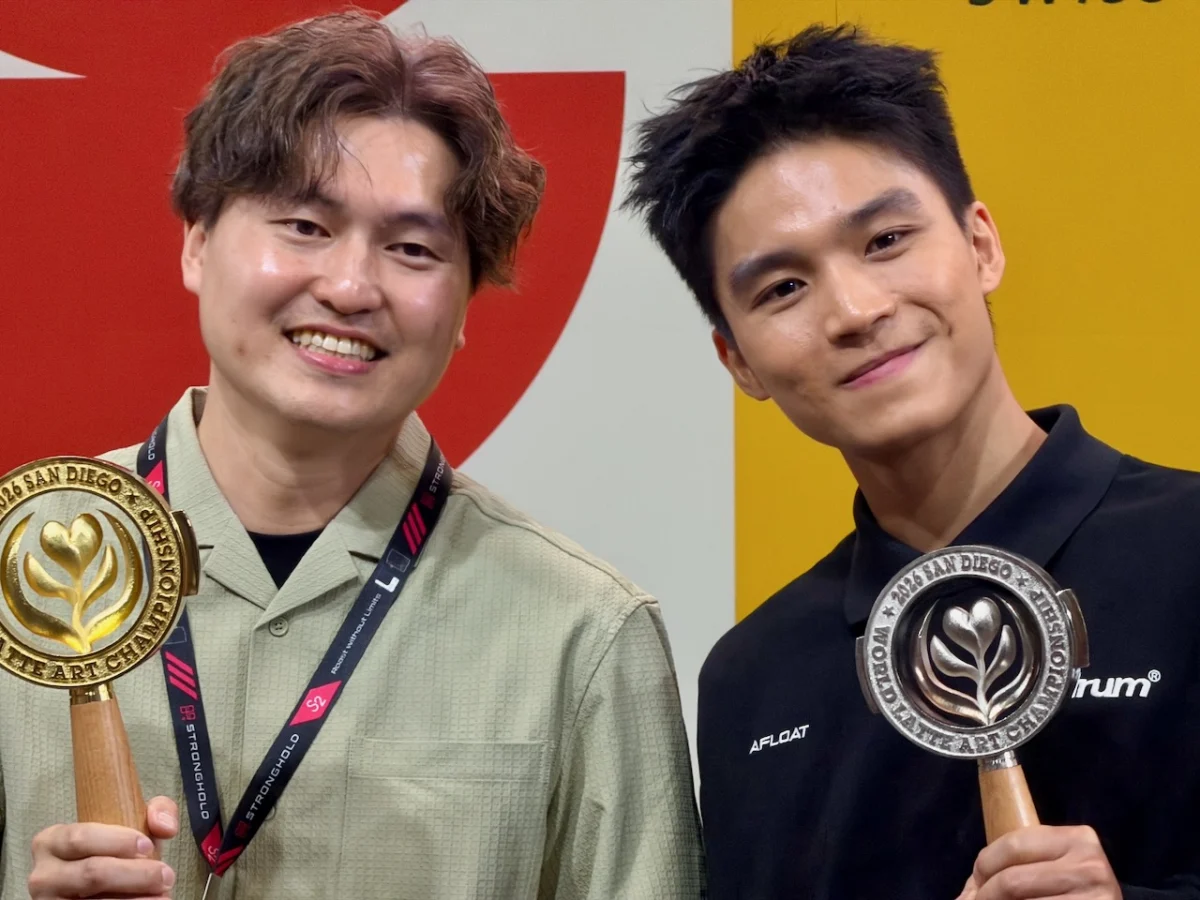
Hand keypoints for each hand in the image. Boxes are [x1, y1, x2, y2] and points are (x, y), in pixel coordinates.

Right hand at [28, 795, 179, 898]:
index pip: (81, 838)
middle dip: (136, 874)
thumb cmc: (117, 853)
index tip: (148, 846)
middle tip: (166, 876)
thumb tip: (165, 826)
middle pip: (91, 873)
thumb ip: (156, 811)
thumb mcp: (134, 825)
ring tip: (163, 895)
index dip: (118, 842)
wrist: (105, 887)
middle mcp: (44, 875)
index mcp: (52, 842)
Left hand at [955, 825, 1119, 899]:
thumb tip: (961, 899)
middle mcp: (1091, 866)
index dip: (984, 864)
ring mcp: (1095, 897)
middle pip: (1012, 880)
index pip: (1012, 844)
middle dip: (985, 895)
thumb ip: (1008, 868)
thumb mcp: (1046, 866)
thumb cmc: (1068, 888)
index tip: (977, 879)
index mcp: (1077, 839)